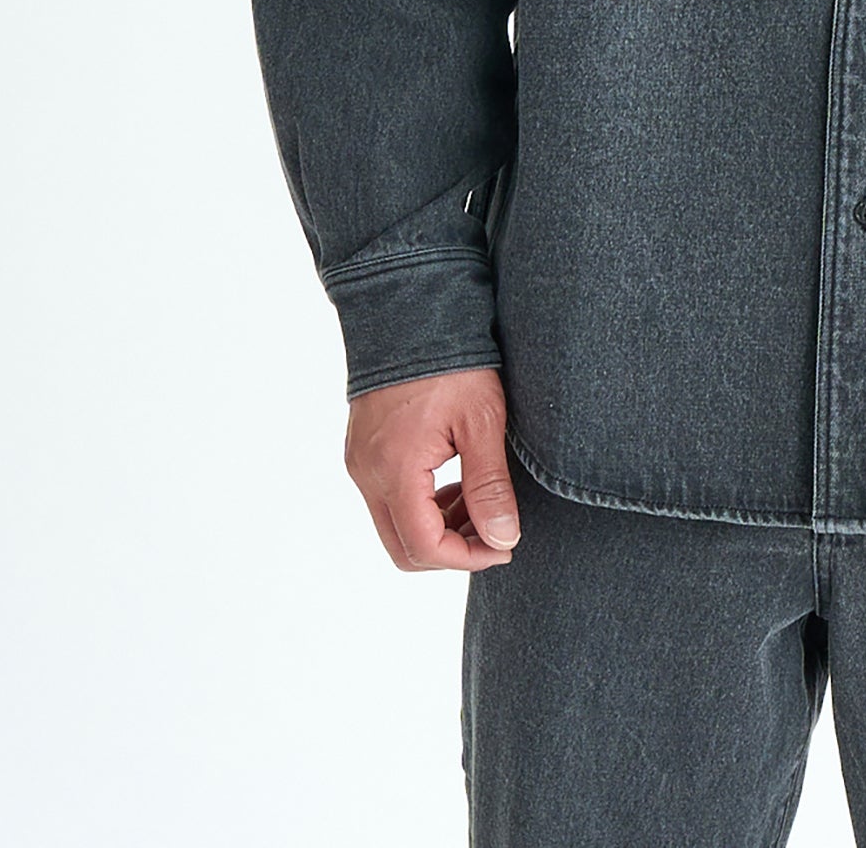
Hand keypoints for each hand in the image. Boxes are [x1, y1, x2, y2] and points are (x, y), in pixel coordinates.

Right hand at [343, 366, 521, 571]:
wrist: (410, 308)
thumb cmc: (451, 360)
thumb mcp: (483, 420)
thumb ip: (490, 484)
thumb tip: (504, 538)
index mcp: (395, 469)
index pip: (424, 547)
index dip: (467, 558)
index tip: (505, 547)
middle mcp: (367, 473)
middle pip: (403, 548)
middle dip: (452, 551)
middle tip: (495, 532)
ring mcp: (360, 463)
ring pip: (395, 526)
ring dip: (437, 529)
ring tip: (480, 504)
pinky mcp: (362, 451)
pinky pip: (387, 500)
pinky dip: (422, 506)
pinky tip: (455, 484)